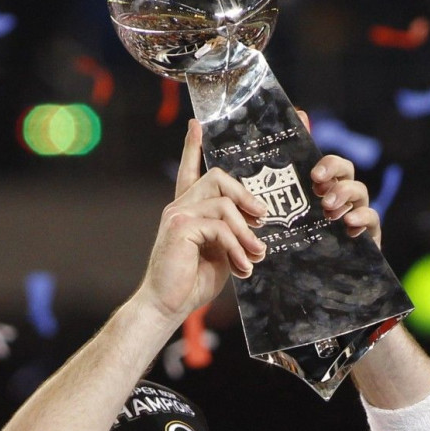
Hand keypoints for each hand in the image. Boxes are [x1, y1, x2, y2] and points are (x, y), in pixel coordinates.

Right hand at [138, 119, 268, 321]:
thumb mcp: (220, 252)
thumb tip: (258, 224)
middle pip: (218, 177)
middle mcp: (180, 207)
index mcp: (188, 210)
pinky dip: (236, 247)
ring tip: (256, 255)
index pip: (191, 170)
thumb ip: (232, 233)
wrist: (167, 305)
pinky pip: (220, 226)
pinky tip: (241, 267)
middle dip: (246, 196)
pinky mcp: (180, 227)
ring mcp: (178, 214)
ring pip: (224, 204)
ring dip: (247, 233)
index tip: (197, 124)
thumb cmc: (192, 282)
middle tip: (262, 219)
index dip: (193, 147)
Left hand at [296, 109, 380, 248]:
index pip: (331, 165)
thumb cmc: (296, 243)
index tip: (314, 176)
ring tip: (328, 209)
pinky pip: (372, 220)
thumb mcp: (283, 212)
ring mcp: (357, 215)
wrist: (309, 282)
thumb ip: (284, 175)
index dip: (328, 165)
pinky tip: (349, 225)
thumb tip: (295, 119)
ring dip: (344, 195)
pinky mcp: (368, 236)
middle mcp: (342, 198)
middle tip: (319, 189)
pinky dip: (362, 218)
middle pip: (348, 173)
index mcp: (322, 189)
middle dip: (336, 176)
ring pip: (360, 193)